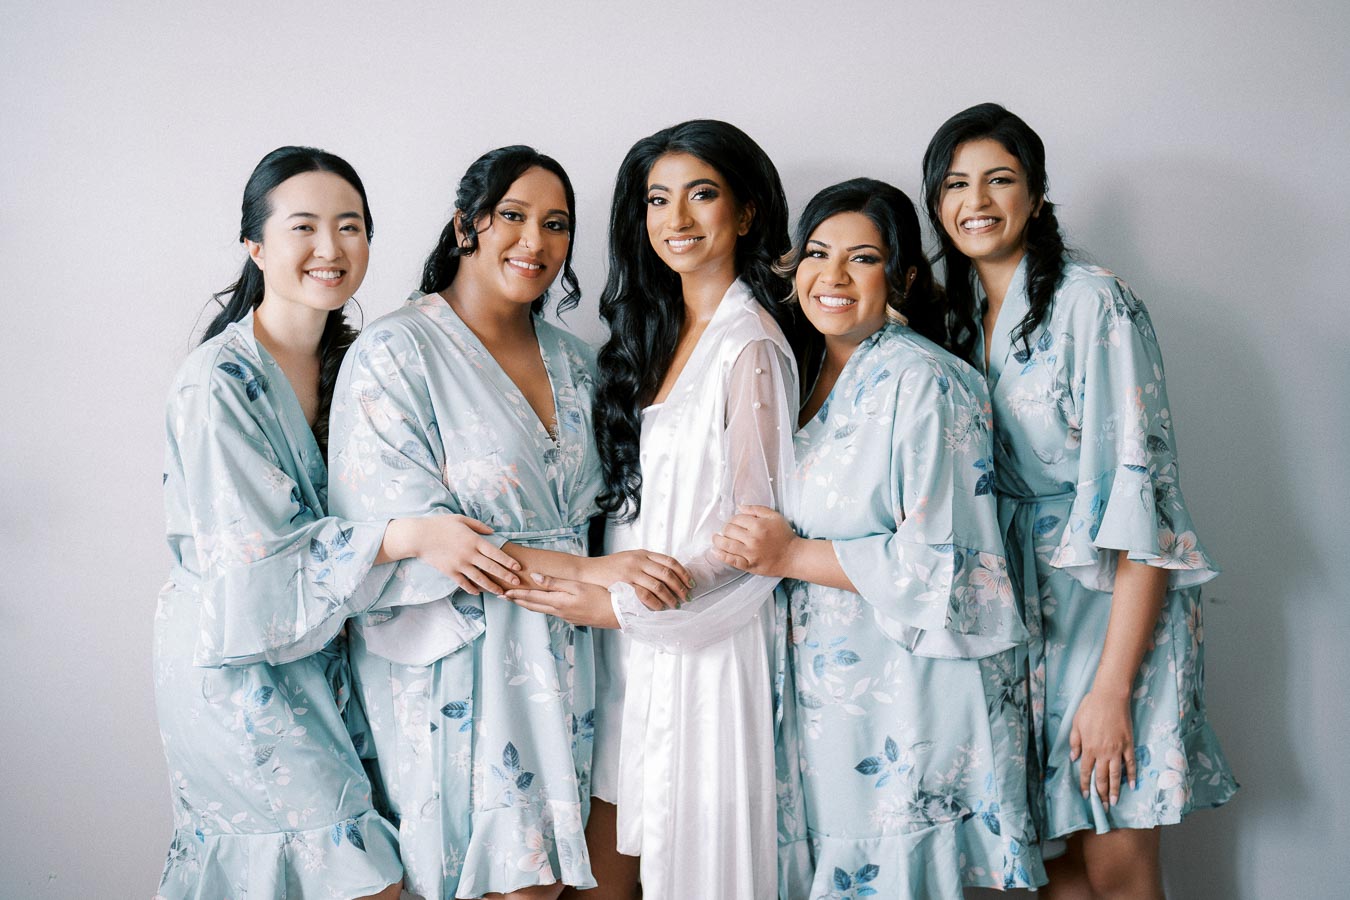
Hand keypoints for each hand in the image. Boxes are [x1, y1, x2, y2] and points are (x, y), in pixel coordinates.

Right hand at [416, 515, 520, 595]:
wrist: (419, 536)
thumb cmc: (440, 525)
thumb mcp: (461, 519)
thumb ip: (478, 526)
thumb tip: (493, 533)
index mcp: (474, 540)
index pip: (495, 553)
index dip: (508, 561)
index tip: (518, 567)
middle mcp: (469, 554)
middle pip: (491, 568)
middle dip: (506, 576)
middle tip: (517, 583)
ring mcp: (459, 564)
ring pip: (480, 579)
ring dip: (492, 586)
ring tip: (502, 592)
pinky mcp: (450, 572)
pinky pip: (464, 583)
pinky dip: (472, 589)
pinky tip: (479, 592)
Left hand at [505, 573, 619, 627]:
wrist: (617, 614)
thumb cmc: (600, 597)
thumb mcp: (577, 586)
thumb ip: (556, 582)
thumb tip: (536, 577)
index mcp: (558, 602)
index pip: (532, 597)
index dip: (517, 594)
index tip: (504, 592)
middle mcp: (559, 612)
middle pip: (534, 606)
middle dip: (518, 601)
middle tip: (504, 597)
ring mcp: (567, 617)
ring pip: (542, 610)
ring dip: (529, 605)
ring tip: (519, 600)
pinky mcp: (574, 619)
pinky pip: (552, 612)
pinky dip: (542, 607)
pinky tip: (543, 605)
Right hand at [581, 550, 692, 610]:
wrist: (589, 571)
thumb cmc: (610, 566)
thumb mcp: (630, 558)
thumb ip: (647, 563)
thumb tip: (666, 573)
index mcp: (643, 553)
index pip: (670, 561)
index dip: (683, 572)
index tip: (690, 582)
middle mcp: (639, 560)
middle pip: (667, 573)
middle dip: (680, 587)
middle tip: (686, 596)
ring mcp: (632, 571)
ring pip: (659, 585)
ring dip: (670, 597)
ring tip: (675, 605)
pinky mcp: (624, 583)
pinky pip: (645, 594)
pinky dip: (655, 603)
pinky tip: (659, 608)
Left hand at [711, 505, 796, 577]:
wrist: (793, 556)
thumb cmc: (784, 535)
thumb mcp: (774, 516)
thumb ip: (756, 509)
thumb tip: (739, 507)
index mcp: (758, 525)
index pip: (736, 519)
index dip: (733, 519)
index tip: (734, 522)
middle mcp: (753, 539)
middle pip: (729, 530)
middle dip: (725, 528)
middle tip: (727, 530)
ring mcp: (750, 554)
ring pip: (726, 545)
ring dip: (718, 540)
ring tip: (716, 538)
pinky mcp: (749, 565)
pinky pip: (731, 560)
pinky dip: (720, 555)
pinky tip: (715, 551)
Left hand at [1069, 686, 1136, 807]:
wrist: (1110, 698)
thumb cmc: (1090, 708)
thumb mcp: (1076, 723)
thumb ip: (1075, 742)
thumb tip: (1074, 758)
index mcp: (1089, 748)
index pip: (1086, 772)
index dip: (1086, 785)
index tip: (1086, 797)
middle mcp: (1103, 752)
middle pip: (1102, 778)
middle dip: (1102, 794)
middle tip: (1103, 807)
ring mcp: (1117, 750)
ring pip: (1116, 774)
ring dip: (1115, 790)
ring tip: (1115, 802)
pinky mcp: (1128, 745)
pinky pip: (1130, 764)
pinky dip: (1131, 775)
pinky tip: (1132, 785)